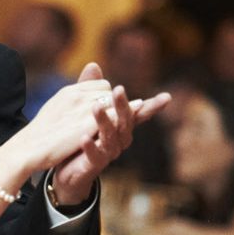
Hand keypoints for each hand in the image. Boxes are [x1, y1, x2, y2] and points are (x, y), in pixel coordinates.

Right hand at [15, 70, 114, 172]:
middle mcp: (77, 95)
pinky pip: (113, 117)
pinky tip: (112, 135)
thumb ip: (75, 99)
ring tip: (114, 128)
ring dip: (116, 114)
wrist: (28, 148)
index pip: (102, 85)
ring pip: (113, 103)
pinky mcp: (87, 124)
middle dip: (112, 105)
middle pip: (109, 92)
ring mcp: (83, 108)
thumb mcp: (57, 108)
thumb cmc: (42, 133)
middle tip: (109, 121)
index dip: (105, 97)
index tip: (102, 111)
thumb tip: (92, 93)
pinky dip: (116, 123)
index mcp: (69, 91)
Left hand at [50, 64, 171, 204]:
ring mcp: (109, 153)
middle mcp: (119, 139)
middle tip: (118, 89)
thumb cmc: (80, 136)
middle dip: (123, 106)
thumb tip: (94, 65)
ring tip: (96, 107)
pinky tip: (84, 137)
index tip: (167, 97)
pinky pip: (95, 155)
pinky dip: (90, 146)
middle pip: (125, 122)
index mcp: (121, 125)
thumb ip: (91, 90)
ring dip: (104, 121)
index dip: (152, 106)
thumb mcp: (84, 111)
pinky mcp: (94, 165)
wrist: (67, 169)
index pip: (138, 113)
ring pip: (111, 136)